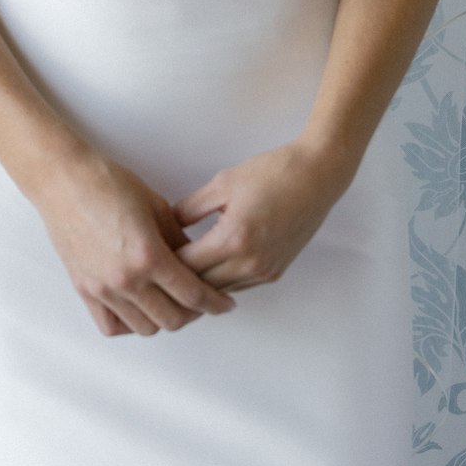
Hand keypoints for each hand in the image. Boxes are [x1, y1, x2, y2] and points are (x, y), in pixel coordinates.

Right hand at [31, 148, 238, 337]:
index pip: (192, 294)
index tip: (224, 304)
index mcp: (149, 256)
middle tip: (200, 301)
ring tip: (170, 303)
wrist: (65, 181)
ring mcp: (103, 289)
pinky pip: (112, 326)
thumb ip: (179, 241)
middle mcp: (126, 279)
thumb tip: (197, 262)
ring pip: (145, 328)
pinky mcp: (85, 290)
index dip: (215, 302)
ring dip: (163, 319)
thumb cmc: (108, 184)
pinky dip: (130, 324)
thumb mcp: (157, 206)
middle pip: (172, 319)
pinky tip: (139, 309)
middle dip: (194, 313)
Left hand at [170, 141, 351, 293]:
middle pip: (201, 286)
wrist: (317, 176)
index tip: (147, 258)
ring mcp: (264, 271)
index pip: (186, 267)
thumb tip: (167, 226)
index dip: (163, 265)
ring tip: (177, 276)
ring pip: (220, 292)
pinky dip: (221, 282)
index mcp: (233, 239)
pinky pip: (239, 287)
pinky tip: (207, 270)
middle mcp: (250, 263)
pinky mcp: (275, 272)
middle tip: (156, 274)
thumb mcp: (223, 182)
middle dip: (177, 281)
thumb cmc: (272, 173)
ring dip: (199, 286)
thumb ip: (190, 208)